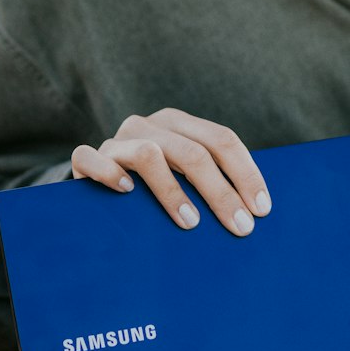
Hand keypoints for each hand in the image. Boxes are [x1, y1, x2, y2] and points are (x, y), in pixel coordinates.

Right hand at [71, 108, 270, 236]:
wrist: (98, 184)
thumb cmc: (153, 188)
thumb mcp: (184, 176)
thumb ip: (211, 182)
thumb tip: (257, 213)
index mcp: (179, 124)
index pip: (222, 140)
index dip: (246, 174)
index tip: (262, 209)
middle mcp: (149, 126)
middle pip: (193, 152)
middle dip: (222, 192)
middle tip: (241, 226)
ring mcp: (117, 142)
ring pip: (149, 155)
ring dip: (174, 191)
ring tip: (192, 224)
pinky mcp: (87, 159)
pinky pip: (92, 158)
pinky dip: (110, 174)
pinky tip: (126, 192)